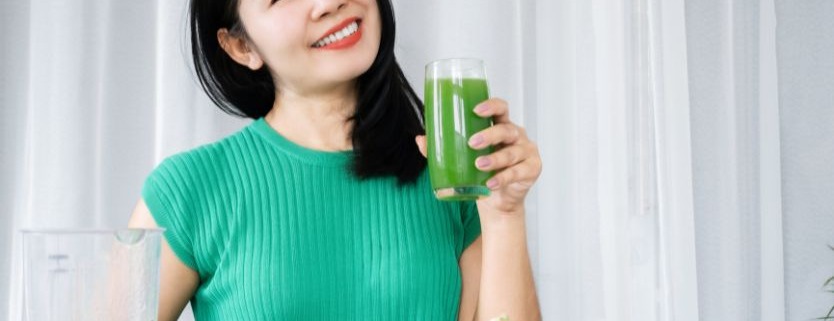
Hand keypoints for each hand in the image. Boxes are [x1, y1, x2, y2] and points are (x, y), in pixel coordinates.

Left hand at [415, 98, 541, 214]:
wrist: (498, 203)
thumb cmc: (481, 174)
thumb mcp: (462, 159)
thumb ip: (442, 148)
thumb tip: (420, 139)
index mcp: (501, 126)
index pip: (501, 108)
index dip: (491, 106)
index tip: (476, 109)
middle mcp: (517, 136)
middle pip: (506, 129)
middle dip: (489, 135)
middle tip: (472, 142)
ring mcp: (527, 152)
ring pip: (512, 152)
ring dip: (495, 158)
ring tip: (479, 164)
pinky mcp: (533, 169)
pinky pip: (518, 172)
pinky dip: (502, 178)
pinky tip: (490, 183)